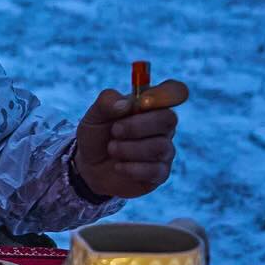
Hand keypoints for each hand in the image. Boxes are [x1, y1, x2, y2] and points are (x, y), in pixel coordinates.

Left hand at [73, 79, 189, 198]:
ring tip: (111, 149)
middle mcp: (162, 126)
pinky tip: (118, 166)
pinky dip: (131, 168)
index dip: (165, 94)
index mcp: (150, 105)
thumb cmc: (97, 136)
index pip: (175, 91)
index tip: (142, 102)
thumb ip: (106, 103)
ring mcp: (164, 150)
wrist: (89, 169)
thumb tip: (126, 104)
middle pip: (169, 118)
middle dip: (137, 126)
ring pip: (160, 146)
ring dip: (128, 148)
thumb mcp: (93, 116)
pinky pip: (155, 170)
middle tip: (115, 130)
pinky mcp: (160, 173)